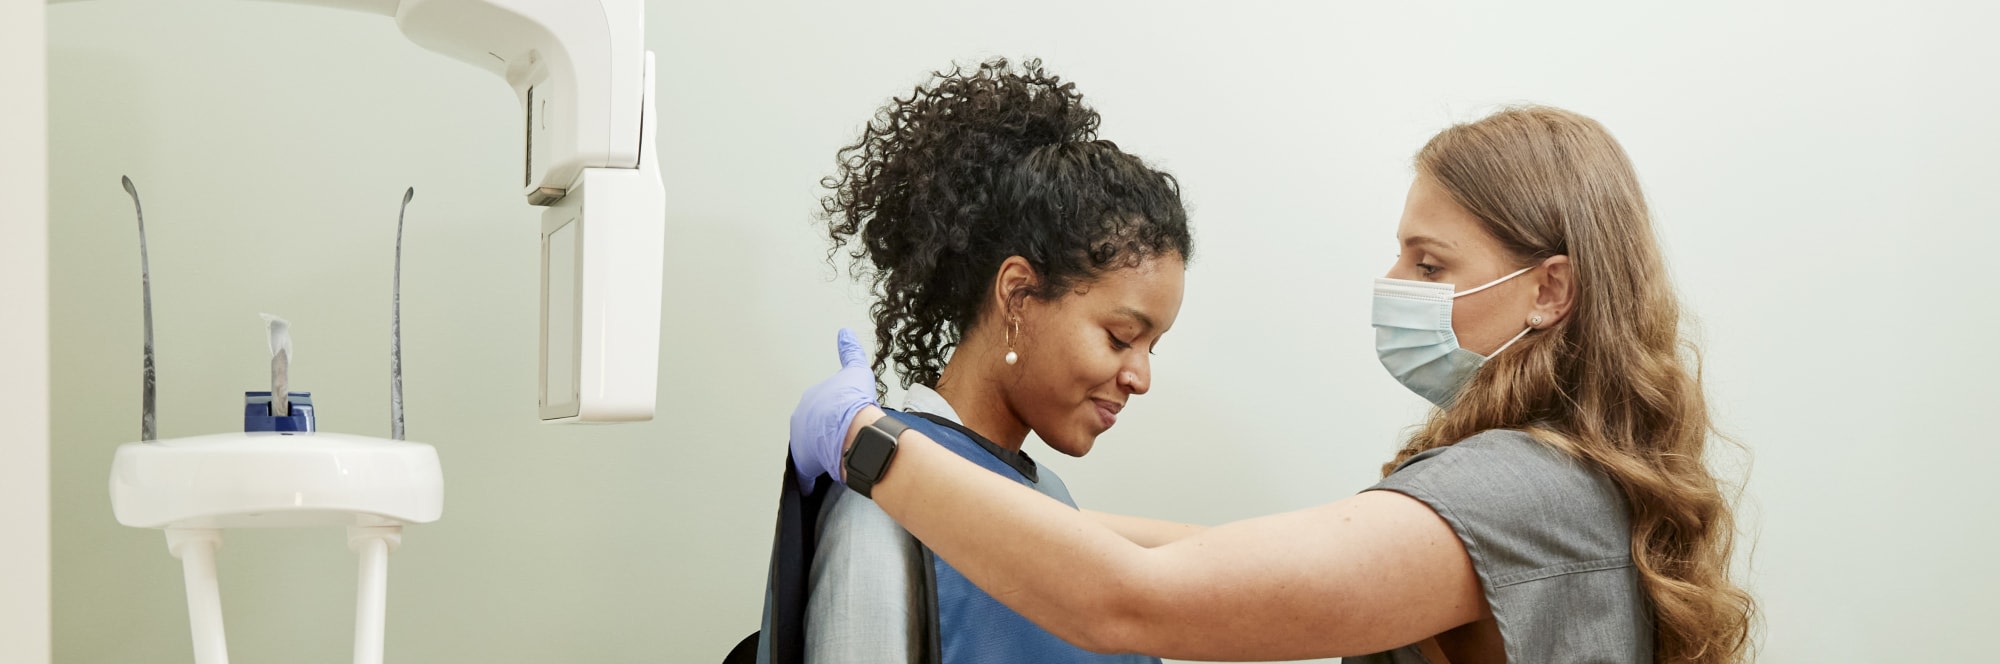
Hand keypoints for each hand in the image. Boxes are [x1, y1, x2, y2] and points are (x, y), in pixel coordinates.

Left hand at [789, 328, 878, 491]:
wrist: (853, 424)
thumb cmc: (854, 401)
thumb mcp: (855, 371)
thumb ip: (849, 352)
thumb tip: (844, 333)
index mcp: (809, 401)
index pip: (819, 410)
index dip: (833, 416)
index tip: (843, 422)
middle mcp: (801, 420)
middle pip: (812, 431)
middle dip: (825, 436)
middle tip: (844, 440)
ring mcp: (801, 442)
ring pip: (810, 451)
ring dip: (819, 456)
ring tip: (837, 459)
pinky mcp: (806, 463)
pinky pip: (806, 474)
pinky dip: (809, 480)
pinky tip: (814, 485)